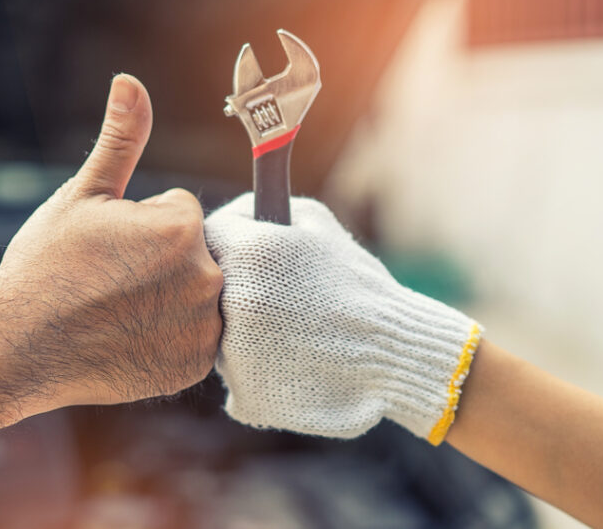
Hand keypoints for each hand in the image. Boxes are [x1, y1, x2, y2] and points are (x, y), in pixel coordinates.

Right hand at [0, 75, 222, 409]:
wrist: (18, 349)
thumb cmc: (45, 268)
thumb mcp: (82, 195)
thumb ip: (121, 139)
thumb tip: (130, 82)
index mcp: (182, 228)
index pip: (181, 211)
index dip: (141, 226)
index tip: (108, 250)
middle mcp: (206, 278)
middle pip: (194, 253)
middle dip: (161, 260)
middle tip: (111, 282)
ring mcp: (203, 328)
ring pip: (197, 293)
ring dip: (170, 296)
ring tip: (119, 309)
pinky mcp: (195, 364)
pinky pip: (196, 335)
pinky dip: (171, 335)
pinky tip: (131, 336)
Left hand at [204, 194, 480, 443]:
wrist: (397, 354)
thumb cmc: (358, 284)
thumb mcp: (316, 223)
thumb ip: (265, 209)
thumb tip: (233, 211)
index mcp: (249, 254)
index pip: (209, 236)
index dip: (230, 240)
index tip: (247, 248)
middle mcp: (233, 302)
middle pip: (205, 289)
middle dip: (234, 287)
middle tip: (276, 296)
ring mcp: (235, 353)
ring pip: (215, 335)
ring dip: (241, 329)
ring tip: (290, 331)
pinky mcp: (245, 393)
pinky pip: (235, 374)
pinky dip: (256, 368)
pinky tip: (291, 361)